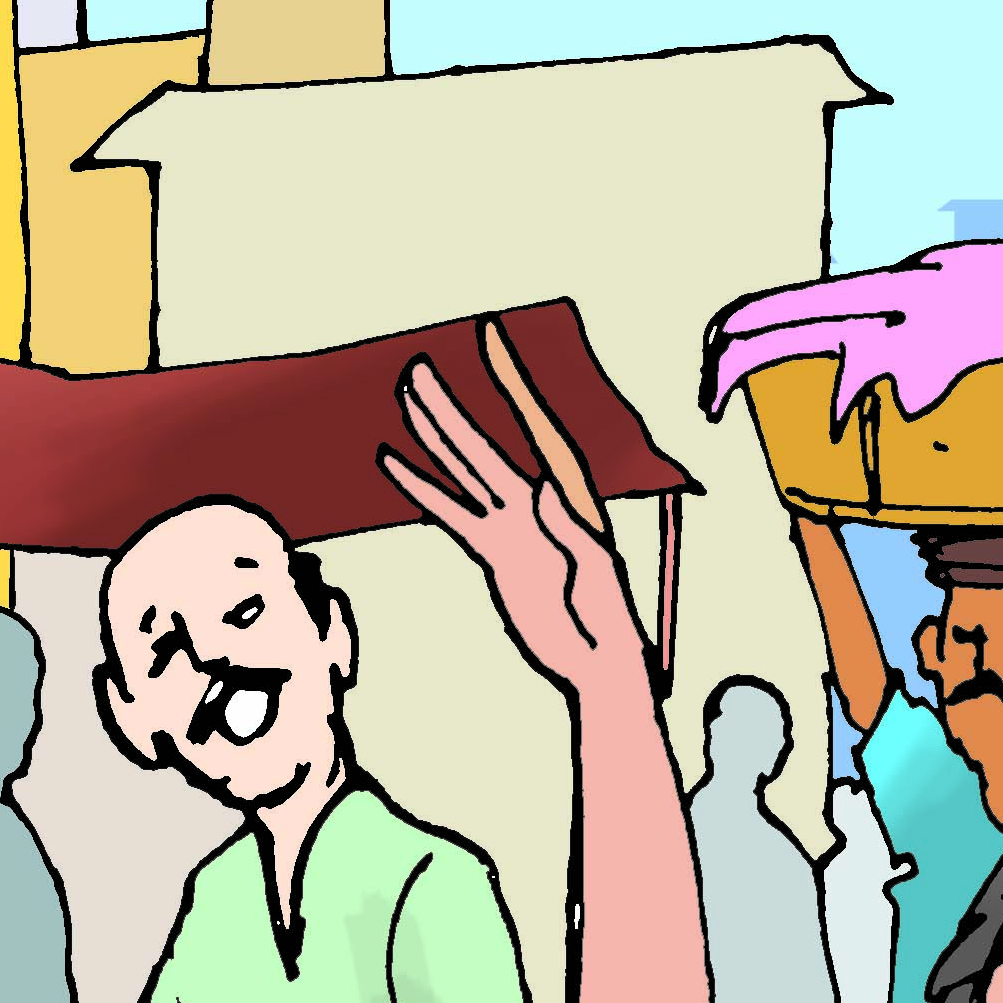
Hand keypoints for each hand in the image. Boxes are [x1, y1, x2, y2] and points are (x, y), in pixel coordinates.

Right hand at [382, 350, 651, 700]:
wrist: (595, 661)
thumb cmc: (607, 616)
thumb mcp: (595, 571)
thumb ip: (569, 528)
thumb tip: (542, 483)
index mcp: (567, 493)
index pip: (535, 426)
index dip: (511, 383)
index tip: (490, 340)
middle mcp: (536, 499)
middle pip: (483, 443)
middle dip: (451, 406)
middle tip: (419, 367)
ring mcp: (511, 524)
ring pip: (463, 469)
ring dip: (435, 434)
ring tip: (406, 399)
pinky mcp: (494, 551)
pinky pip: (451, 512)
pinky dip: (422, 489)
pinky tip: (395, 465)